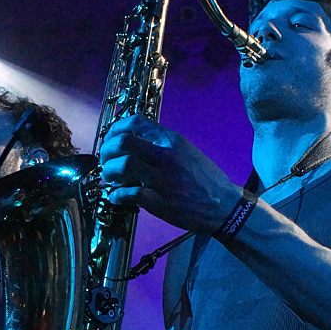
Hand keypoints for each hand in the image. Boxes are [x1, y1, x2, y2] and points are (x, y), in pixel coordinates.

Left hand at [97, 115, 242, 232]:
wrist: (224, 207)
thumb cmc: (206, 179)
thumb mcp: (187, 152)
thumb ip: (161, 145)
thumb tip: (133, 143)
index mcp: (173, 141)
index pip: (136, 122)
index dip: (116, 129)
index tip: (111, 139)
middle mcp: (166, 156)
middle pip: (123, 142)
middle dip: (106, 151)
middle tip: (105, 161)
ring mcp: (163, 179)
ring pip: (123, 165)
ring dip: (110, 172)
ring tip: (111, 179)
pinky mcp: (160, 202)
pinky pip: (128, 194)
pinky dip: (116, 196)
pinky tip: (116, 197)